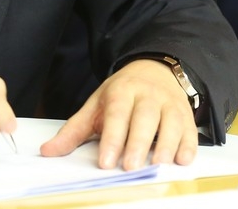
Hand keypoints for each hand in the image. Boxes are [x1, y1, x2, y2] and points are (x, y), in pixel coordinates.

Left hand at [40, 58, 196, 169]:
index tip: (106, 161)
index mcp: (122, 91)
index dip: (112, 138)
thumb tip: (48, 151)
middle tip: (130, 167)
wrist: (154, 70)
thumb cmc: (122, 94)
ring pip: (171, 122)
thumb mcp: (96, 106)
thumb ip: (74, 131)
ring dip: (165, 144)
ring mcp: (169, 103)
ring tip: (158, 164)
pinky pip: (190, 128)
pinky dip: (189, 144)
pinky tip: (183, 159)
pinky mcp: (186, 113)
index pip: (117, 114)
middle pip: (145, 117)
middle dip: (138, 142)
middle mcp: (147, 95)